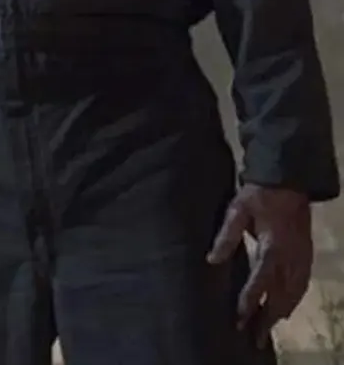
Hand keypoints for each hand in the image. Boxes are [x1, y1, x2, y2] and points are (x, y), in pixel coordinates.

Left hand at [207, 184, 312, 346]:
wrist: (288, 180)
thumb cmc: (258, 194)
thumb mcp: (237, 209)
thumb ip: (226, 236)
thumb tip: (211, 260)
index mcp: (272, 247)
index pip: (260, 281)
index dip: (250, 301)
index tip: (239, 319)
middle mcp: (290, 258)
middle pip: (280, 295)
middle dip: (266, 317)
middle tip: (254, 337)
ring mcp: (302, 257)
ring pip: (293, 294)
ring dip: (280, 312)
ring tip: (266, 329)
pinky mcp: (307, 254)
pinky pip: (302, 284)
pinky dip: (294, 300)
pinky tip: (286, 309)